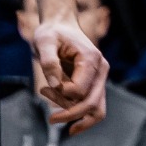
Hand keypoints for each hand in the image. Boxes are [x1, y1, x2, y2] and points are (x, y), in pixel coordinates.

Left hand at [32, 16, 107, 132]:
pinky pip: (94, 105)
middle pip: (92, 103)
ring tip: (54, 116)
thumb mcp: (44, 41)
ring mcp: (100, 76)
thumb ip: (49, 62)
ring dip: (75, 115)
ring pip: (97, 109)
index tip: (45, 88)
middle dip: (70, 114)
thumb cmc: (52, 33)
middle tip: (50, 119)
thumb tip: (54, 85)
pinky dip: (80, 115)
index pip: (79, 90)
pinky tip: (63, 114)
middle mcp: (101, 69)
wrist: (61, 25)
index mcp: (91, 59)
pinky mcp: (96, 82)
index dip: (60, 95)